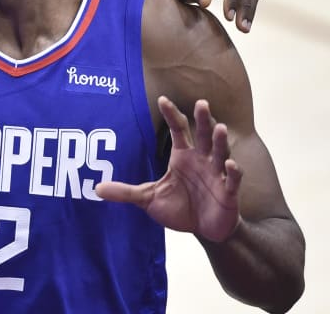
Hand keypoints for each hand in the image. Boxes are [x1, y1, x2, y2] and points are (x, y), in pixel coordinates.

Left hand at [96, 97, 242, 242]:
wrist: (203, 230)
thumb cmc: (179, 209)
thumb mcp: (148, 199)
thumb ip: (126, 192)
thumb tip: (97, 188)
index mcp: (182, 157)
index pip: (178, 130)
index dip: (172, 115)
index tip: (162, 99)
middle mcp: (201, 160)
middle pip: (203, 135)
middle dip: (203, 119)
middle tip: (201, 103)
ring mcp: (217, 174)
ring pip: (220, 152)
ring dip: (220, 141)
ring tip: (218, 127)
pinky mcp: (229, 192)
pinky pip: (232, 179)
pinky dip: (232, 171)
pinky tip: (229, 164)